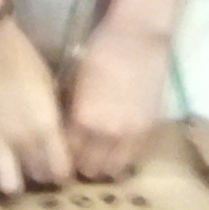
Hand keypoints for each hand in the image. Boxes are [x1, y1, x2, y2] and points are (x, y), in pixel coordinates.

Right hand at [0, 16, 72, 194]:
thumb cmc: (21, 57)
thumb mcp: (49, 85)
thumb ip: (53, 116)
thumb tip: (57, 136)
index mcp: (45, 126)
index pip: (60, 170)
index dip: (62, 172)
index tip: (60, 167)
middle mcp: (21, 141)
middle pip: (37, 178)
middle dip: (40, 175)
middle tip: (37, 166)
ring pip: (7, 185)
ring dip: (13, 181)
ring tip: (13, 171)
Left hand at [62, 25, 168, 181]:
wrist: (137, 39)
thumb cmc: (99, 51)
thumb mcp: (73, 79)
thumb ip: (68, 108)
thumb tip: (61, 126)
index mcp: (83, 119)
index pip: (67, 154)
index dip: (62, 155)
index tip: (59, 151)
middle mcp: (107, 134)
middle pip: (90, 169)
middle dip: (81, 165)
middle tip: (77, 154)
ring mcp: (131, 135)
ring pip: (113, 171)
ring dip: (103, 166)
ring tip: (97, 154)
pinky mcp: (149, 130)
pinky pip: (134, 159)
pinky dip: (122, 158)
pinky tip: (115, 147)